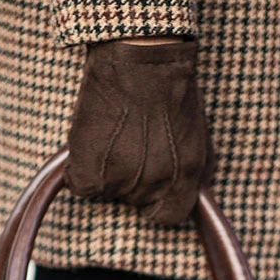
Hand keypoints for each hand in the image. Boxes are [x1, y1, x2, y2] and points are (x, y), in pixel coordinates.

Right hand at [64, 39, 214, 224]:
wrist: (139, 62)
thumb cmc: (171, 92)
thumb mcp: (199, 137)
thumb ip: (198, 173)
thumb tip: (194, 193)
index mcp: (184, 178)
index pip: (168, 216)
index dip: (157, 203)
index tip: (150, 189)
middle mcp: (155, 183)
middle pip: (136, 201)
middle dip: (132, 181)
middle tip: (128, 148)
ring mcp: (121, 178)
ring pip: (107, 192)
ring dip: (106, 172)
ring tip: (111, 140)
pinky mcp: (90, 169)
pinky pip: (81, 186)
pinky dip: (80, 170)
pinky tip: (91, 145)